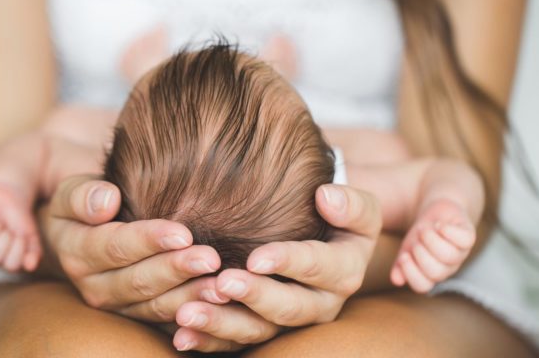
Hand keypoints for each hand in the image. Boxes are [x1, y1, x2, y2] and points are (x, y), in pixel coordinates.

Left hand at [0, 182, 40, 271]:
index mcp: (5, 259)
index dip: (18, 249)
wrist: (10, 195)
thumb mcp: (31, 235)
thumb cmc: (20, 219)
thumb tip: (31, 267)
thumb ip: (34, 251)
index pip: (11, 265)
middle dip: (4, 239)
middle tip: (7, 228)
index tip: (21, 235)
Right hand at [40, 176, 226, 317]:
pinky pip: (168, 320)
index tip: (183, 234)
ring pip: (156, 306)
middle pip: (140, 281)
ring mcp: (119, 306)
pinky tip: (219, 304)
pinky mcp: (140, 316)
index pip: (116, 247)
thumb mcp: (71, 192)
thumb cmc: (87, 202)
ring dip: (191, 297)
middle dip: (177, 270)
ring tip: (221, 286)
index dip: (149, 241)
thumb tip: (106, 201)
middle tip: (211, 259)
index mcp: (78, 253)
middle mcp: (95, 287)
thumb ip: (83, 196)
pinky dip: (194, 314)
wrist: (87, 228)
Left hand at [124, 184, 381, 352]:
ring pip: (259, 331)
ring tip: (188, 313)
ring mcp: (289, 322)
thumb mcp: (357, 208)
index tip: (256, 258)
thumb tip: (326, 196)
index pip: (318, 267)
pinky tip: (182, 335)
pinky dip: (208, 339)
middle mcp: (320, 304)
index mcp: (343, 271)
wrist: (327, 237)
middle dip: (254, 297)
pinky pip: (236, 342)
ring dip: (222, 324)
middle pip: (288, 308)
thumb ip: (350, 203)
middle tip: (222, 283)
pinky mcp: (264, 330)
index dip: (289, 263)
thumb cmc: (336, 215)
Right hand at [390, 199, 475, 292]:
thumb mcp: (407, 249)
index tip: (403, 256)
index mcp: (430, 274)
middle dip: (421, 254)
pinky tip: (439, 225)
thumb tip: (396, 281)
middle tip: (417, 238)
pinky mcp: (468, 237)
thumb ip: (400, 265)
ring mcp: (460, 253)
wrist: (436, 212)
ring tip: (425, 228)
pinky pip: (465, 240)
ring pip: (450, 256)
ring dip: (432, 239)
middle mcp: (447, 267)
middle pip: (436, 272)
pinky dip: (449, 231)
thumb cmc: (421, 234)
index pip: (422, 286)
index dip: (411, 273)